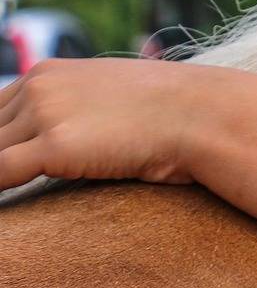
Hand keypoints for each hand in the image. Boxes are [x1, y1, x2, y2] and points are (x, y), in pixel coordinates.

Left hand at [0, 58, 244, 189]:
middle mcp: (39, 87)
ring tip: (9, 201)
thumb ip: (84, 115)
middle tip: (6, 184)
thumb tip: (77, 146)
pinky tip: (7, 214)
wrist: (206, 115)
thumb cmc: (176, 116)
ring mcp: (46, 114)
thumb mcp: (117, 102)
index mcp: (49, 74)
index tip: (8, 167)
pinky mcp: (58, 145)